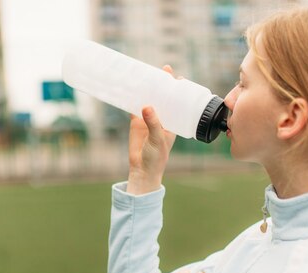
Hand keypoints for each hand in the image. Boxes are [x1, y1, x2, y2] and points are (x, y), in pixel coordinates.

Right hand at [126, 65, 177, 194]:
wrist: (142, 169)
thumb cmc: (157, 157)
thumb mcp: (158, 139)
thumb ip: (153, 123)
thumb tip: (146, 106)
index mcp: (174, 121)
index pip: (178, 101)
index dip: (178, 89)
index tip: (177, 77)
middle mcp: (162, 116)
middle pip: (163, 96)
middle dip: (163, 84)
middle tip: (163, 69)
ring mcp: (148, 118)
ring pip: (149, 99)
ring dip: (147, 88)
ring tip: (145, 74)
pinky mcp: (136, 121)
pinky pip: (134, 105)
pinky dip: (131, 97)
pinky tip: (129, 88)